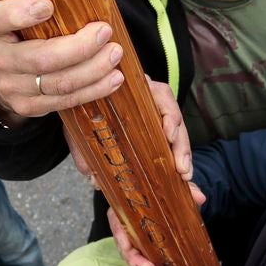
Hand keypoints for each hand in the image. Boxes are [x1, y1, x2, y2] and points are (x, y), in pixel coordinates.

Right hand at [0, 0, 124, 123]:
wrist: (3, 77)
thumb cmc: (20, 35)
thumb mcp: (16, 14)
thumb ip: (37, 3)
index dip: (20, 14)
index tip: (47, 5)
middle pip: (41, 58)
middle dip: (79, 47)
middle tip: (105, 32)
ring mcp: (13, 87)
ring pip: (59, 83)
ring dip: (94, 69)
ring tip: (114, 53)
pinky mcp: (29, 107)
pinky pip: (66, 101)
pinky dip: (94, 89)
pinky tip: (113, 78)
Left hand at [65, 77, 190, 187]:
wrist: (81, 104)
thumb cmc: (84, 111)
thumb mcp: (80, 125)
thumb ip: (83, 147)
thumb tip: (91, 176)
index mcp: (134, 90)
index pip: (160, 94)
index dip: (168, 114)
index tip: (169, 134)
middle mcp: (150, 98)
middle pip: (174, 116)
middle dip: (181, 144)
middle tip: (182, 169)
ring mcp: (155, 113)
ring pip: (177, 130)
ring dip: (183, 153)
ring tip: (185, 175)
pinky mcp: (157, 128)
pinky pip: (173, 141)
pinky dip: (177, 157)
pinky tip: (181, 174)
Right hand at [107, 181, 204, 265]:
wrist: (167, 199)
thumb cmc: (163, 193)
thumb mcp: (174, 189)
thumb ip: (186, 190)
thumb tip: (200, 197)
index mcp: (125, 210)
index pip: (117, 225)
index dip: (121, 239)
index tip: (129, 248)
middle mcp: (126, 227)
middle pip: (124, 248)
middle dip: (136, 263)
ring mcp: (133, 242)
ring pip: (133, 260)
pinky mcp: (142, 251)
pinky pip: (142, 265)